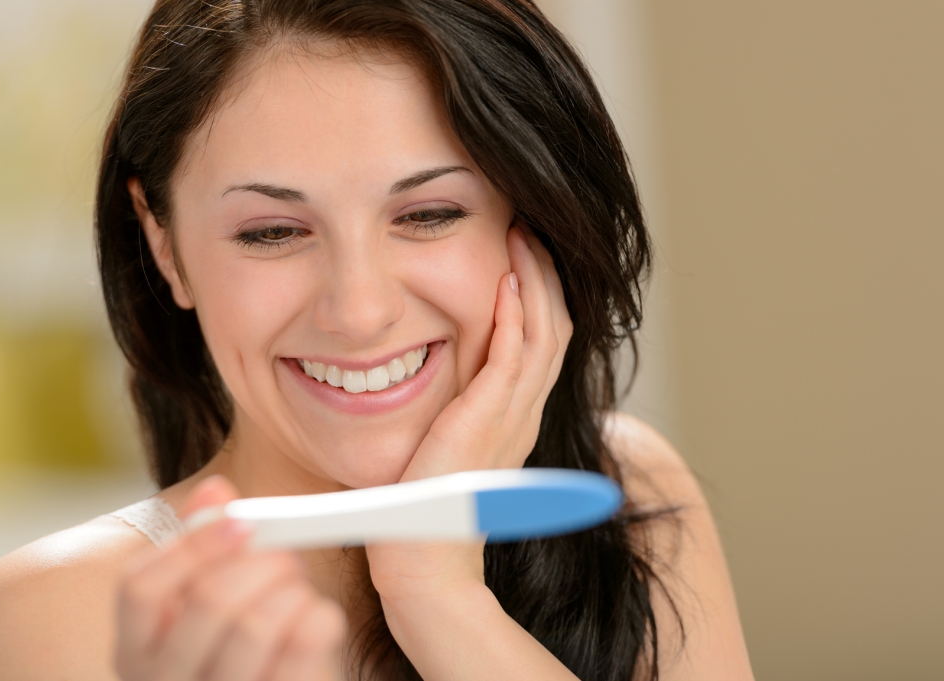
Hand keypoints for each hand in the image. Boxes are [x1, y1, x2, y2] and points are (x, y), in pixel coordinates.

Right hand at [114, 476, 345, 680]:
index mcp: (135, 646)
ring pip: (254, 628)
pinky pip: (298, 655)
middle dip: (260, 561)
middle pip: (208, 600)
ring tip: (297, 586)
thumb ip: (201, 542)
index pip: (140, 586)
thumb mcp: (201, 595)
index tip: (241, 519)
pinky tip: (318, 614)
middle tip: (284, 552)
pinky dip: (318, 620)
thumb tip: (215, 489)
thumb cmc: (229, 642)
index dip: (193, 544)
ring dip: (289, 589)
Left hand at [367, 224, 572, 600]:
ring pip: (543, 333)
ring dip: (534, 280)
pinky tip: (505, 279)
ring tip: (521, 235)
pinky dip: (514, 314)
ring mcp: (511, 417)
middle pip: (554, 328)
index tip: (520, 252)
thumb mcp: (446, 445)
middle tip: (529, 228)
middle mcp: (523, 414)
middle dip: (544, 274)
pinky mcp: (487, 421)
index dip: (539, 294)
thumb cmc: (420, 507)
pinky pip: (514, 355)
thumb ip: (454, 409)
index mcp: (515, 417)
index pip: (542, 342)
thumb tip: (435, 374)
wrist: (420, 558)